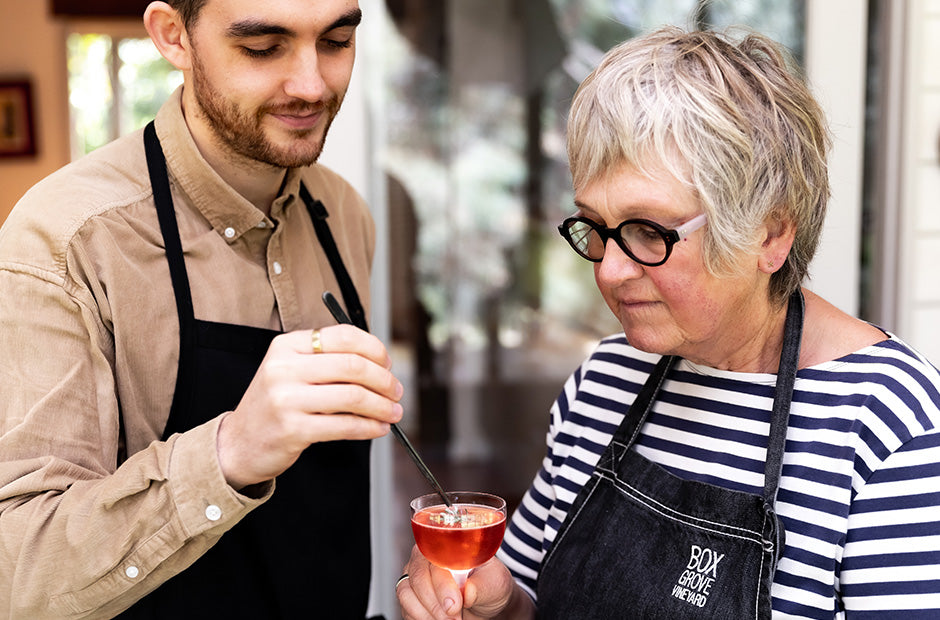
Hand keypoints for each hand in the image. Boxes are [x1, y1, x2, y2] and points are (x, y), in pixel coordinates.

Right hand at [217, 324, 402, 488]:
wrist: (239, 443)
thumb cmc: (276, 405)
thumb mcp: (292, 371)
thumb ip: (328, 362)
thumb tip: (382, 366)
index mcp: (287, 346)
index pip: (344, 336)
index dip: (375, 349)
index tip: (388, 364)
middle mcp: (284, 368)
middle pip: (353, 365)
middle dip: (384, 380)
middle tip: (396, 391)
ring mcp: (286, 399)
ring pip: (353, 396)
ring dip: (382, 406)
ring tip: (394, 412)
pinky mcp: (293, 429)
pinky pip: (345, 425)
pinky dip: (369, 427)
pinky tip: (379, 428)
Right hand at [398, 546, 524, 619]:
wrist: (486, 604)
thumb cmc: (489, 584)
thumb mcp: (494, 582)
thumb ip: (481, 586)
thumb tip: (467, 591)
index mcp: (445, 546)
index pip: (434, 560)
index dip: (442, 584)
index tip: (455, 604)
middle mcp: (424, 559)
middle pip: (417, 578)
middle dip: (435, 603)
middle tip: (454, 618)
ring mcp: (414, 578)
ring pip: (406, 594)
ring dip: (427, 613)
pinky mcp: (410, 598)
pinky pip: (406, 609)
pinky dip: (420, 619)